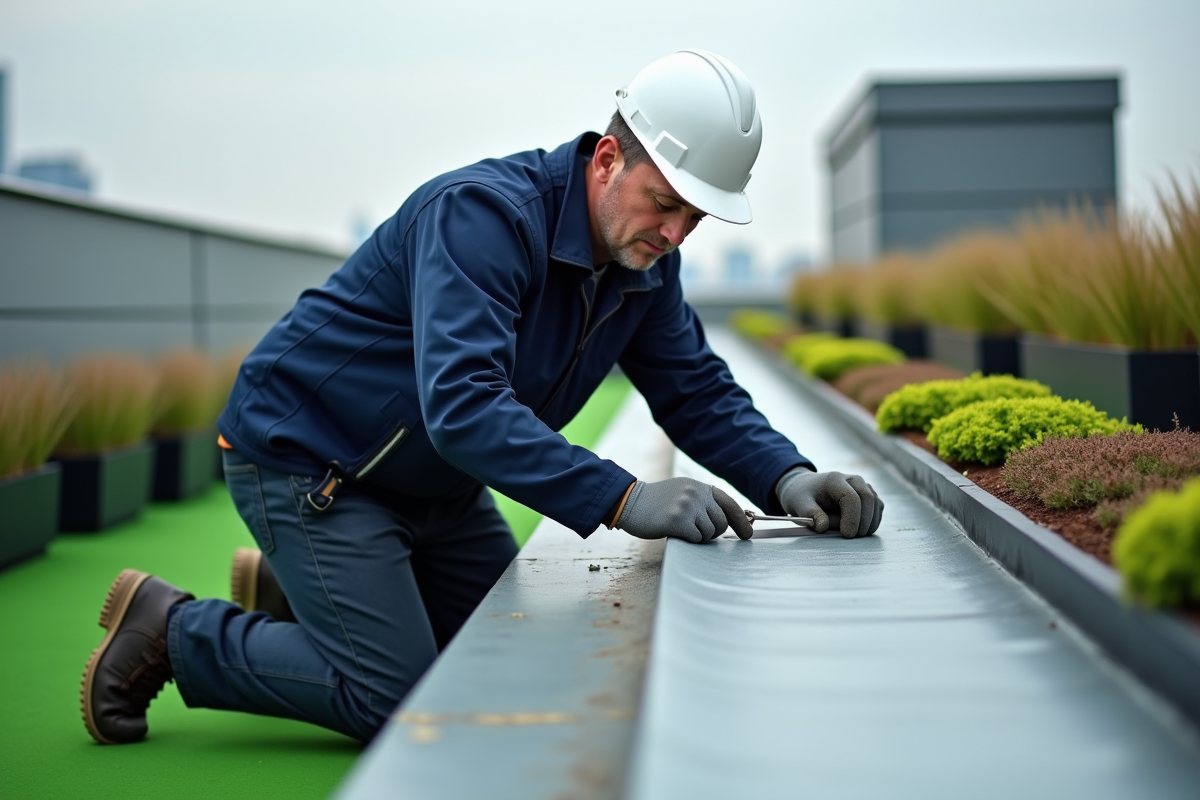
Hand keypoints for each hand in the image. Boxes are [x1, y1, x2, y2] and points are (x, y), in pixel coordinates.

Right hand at [616, 477, 753, 542]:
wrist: (630, 502)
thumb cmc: (656, 503)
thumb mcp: (682, 492)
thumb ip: (702, 501)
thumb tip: (727, 520)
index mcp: (699, 486)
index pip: (729, 503)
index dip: (741, 520)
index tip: (748, 533)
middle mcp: (696, 493)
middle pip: (721, 522)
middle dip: (713, 532)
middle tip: (696, 531)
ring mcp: (687, 505)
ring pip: (710, 532)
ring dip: (699, 536)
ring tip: (683, 528)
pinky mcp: (678, 519)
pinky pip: (696, 538)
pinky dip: (689, 539)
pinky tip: (675, 531)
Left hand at [777, 467, 882, 537]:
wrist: (807, 489)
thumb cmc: (803, 497)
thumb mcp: (799, 505)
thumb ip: (810, 515)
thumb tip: (823, 526)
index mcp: (834, 479)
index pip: (850, 497)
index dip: (852, 518)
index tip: (847, 535)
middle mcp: (852, 479)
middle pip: (867, 498)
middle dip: (863, 521)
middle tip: (852, 537)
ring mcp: (863, 486)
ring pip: (876, 503)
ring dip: (869, 523)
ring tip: (854, 535)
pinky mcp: (869, 495)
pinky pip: (878, 508)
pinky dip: (873, 521)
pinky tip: (861, 530)